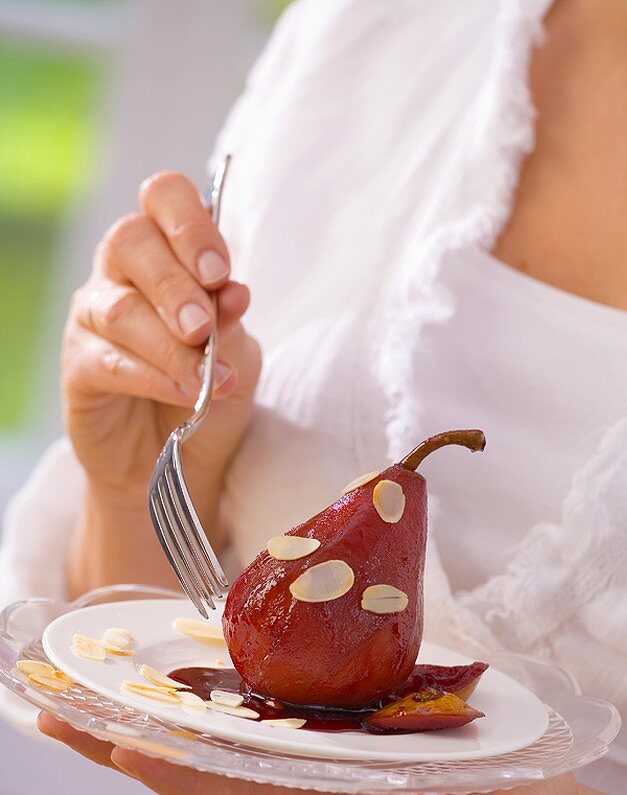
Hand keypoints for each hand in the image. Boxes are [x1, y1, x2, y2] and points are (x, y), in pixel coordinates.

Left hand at [36, 713, 582, 794]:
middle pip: (207, 765)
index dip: (182, 775)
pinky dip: (210, 695)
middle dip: (132, 744)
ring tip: (86, 688)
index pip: (245, 793)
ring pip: (222, 737)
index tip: (123, 749)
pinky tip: (174, 671)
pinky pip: (260, 708)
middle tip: (53, 712)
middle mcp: (310, 775)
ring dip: (152, 716)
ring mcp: (318, 749)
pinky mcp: (335, 723)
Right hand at [62, 170, 260, 511]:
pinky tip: (184, 393)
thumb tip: (233, 291)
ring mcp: (94, 315)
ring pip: (121, 308)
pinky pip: (110, 360)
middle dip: (176, 285)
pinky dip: (153, 376)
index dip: (191, 224)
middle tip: (204, 328)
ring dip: (171, 345)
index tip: (220, 271)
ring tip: (209, 379)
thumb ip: (233, 322)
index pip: (164, 197)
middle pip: (132, 241)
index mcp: (168, 249)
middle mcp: (123, 271)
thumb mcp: (241, 355)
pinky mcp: (79, 364)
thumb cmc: (213, 390)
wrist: (185, 457)